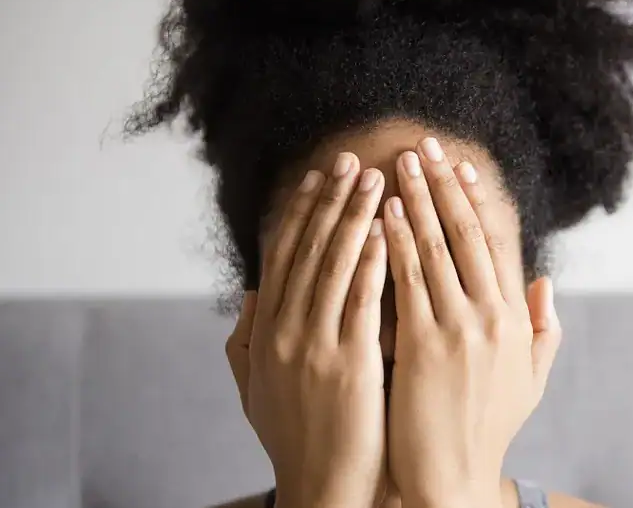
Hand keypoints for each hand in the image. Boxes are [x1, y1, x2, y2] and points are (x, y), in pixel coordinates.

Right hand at [225, 153, 389, 507]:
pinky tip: (385, 228)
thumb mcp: (255, 388)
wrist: (321, 487)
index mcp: (265, 332)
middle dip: (331, 200)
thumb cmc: (296, 438)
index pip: (284, 256)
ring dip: (355, 215)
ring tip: (374, 176)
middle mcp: (284, 331)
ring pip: (335, 265)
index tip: (320, 177)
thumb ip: (246, 339)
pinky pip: (362, 300)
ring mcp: (314, 346)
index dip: (302, 212)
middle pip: (309, 250)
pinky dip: (372, 260)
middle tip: (351, 158)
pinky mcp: (348, 363)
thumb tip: (250, 294)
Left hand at [383, 138, 561, 507]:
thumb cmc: (488, 431)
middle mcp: (493, 316)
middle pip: (467, 234)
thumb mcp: (530, 379)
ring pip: (435, 249)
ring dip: (414, 202)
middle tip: (424, 145)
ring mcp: (459, 329)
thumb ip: (543, 329)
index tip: (460, 166)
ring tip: (397, 165)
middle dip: (443, 185)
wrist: (454, 478)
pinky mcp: (422, 345)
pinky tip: (380, 215)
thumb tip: (543, 283)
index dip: (477, 200)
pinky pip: (406, 282)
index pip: (498, 243)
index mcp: (517, 320)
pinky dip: (394, 243)